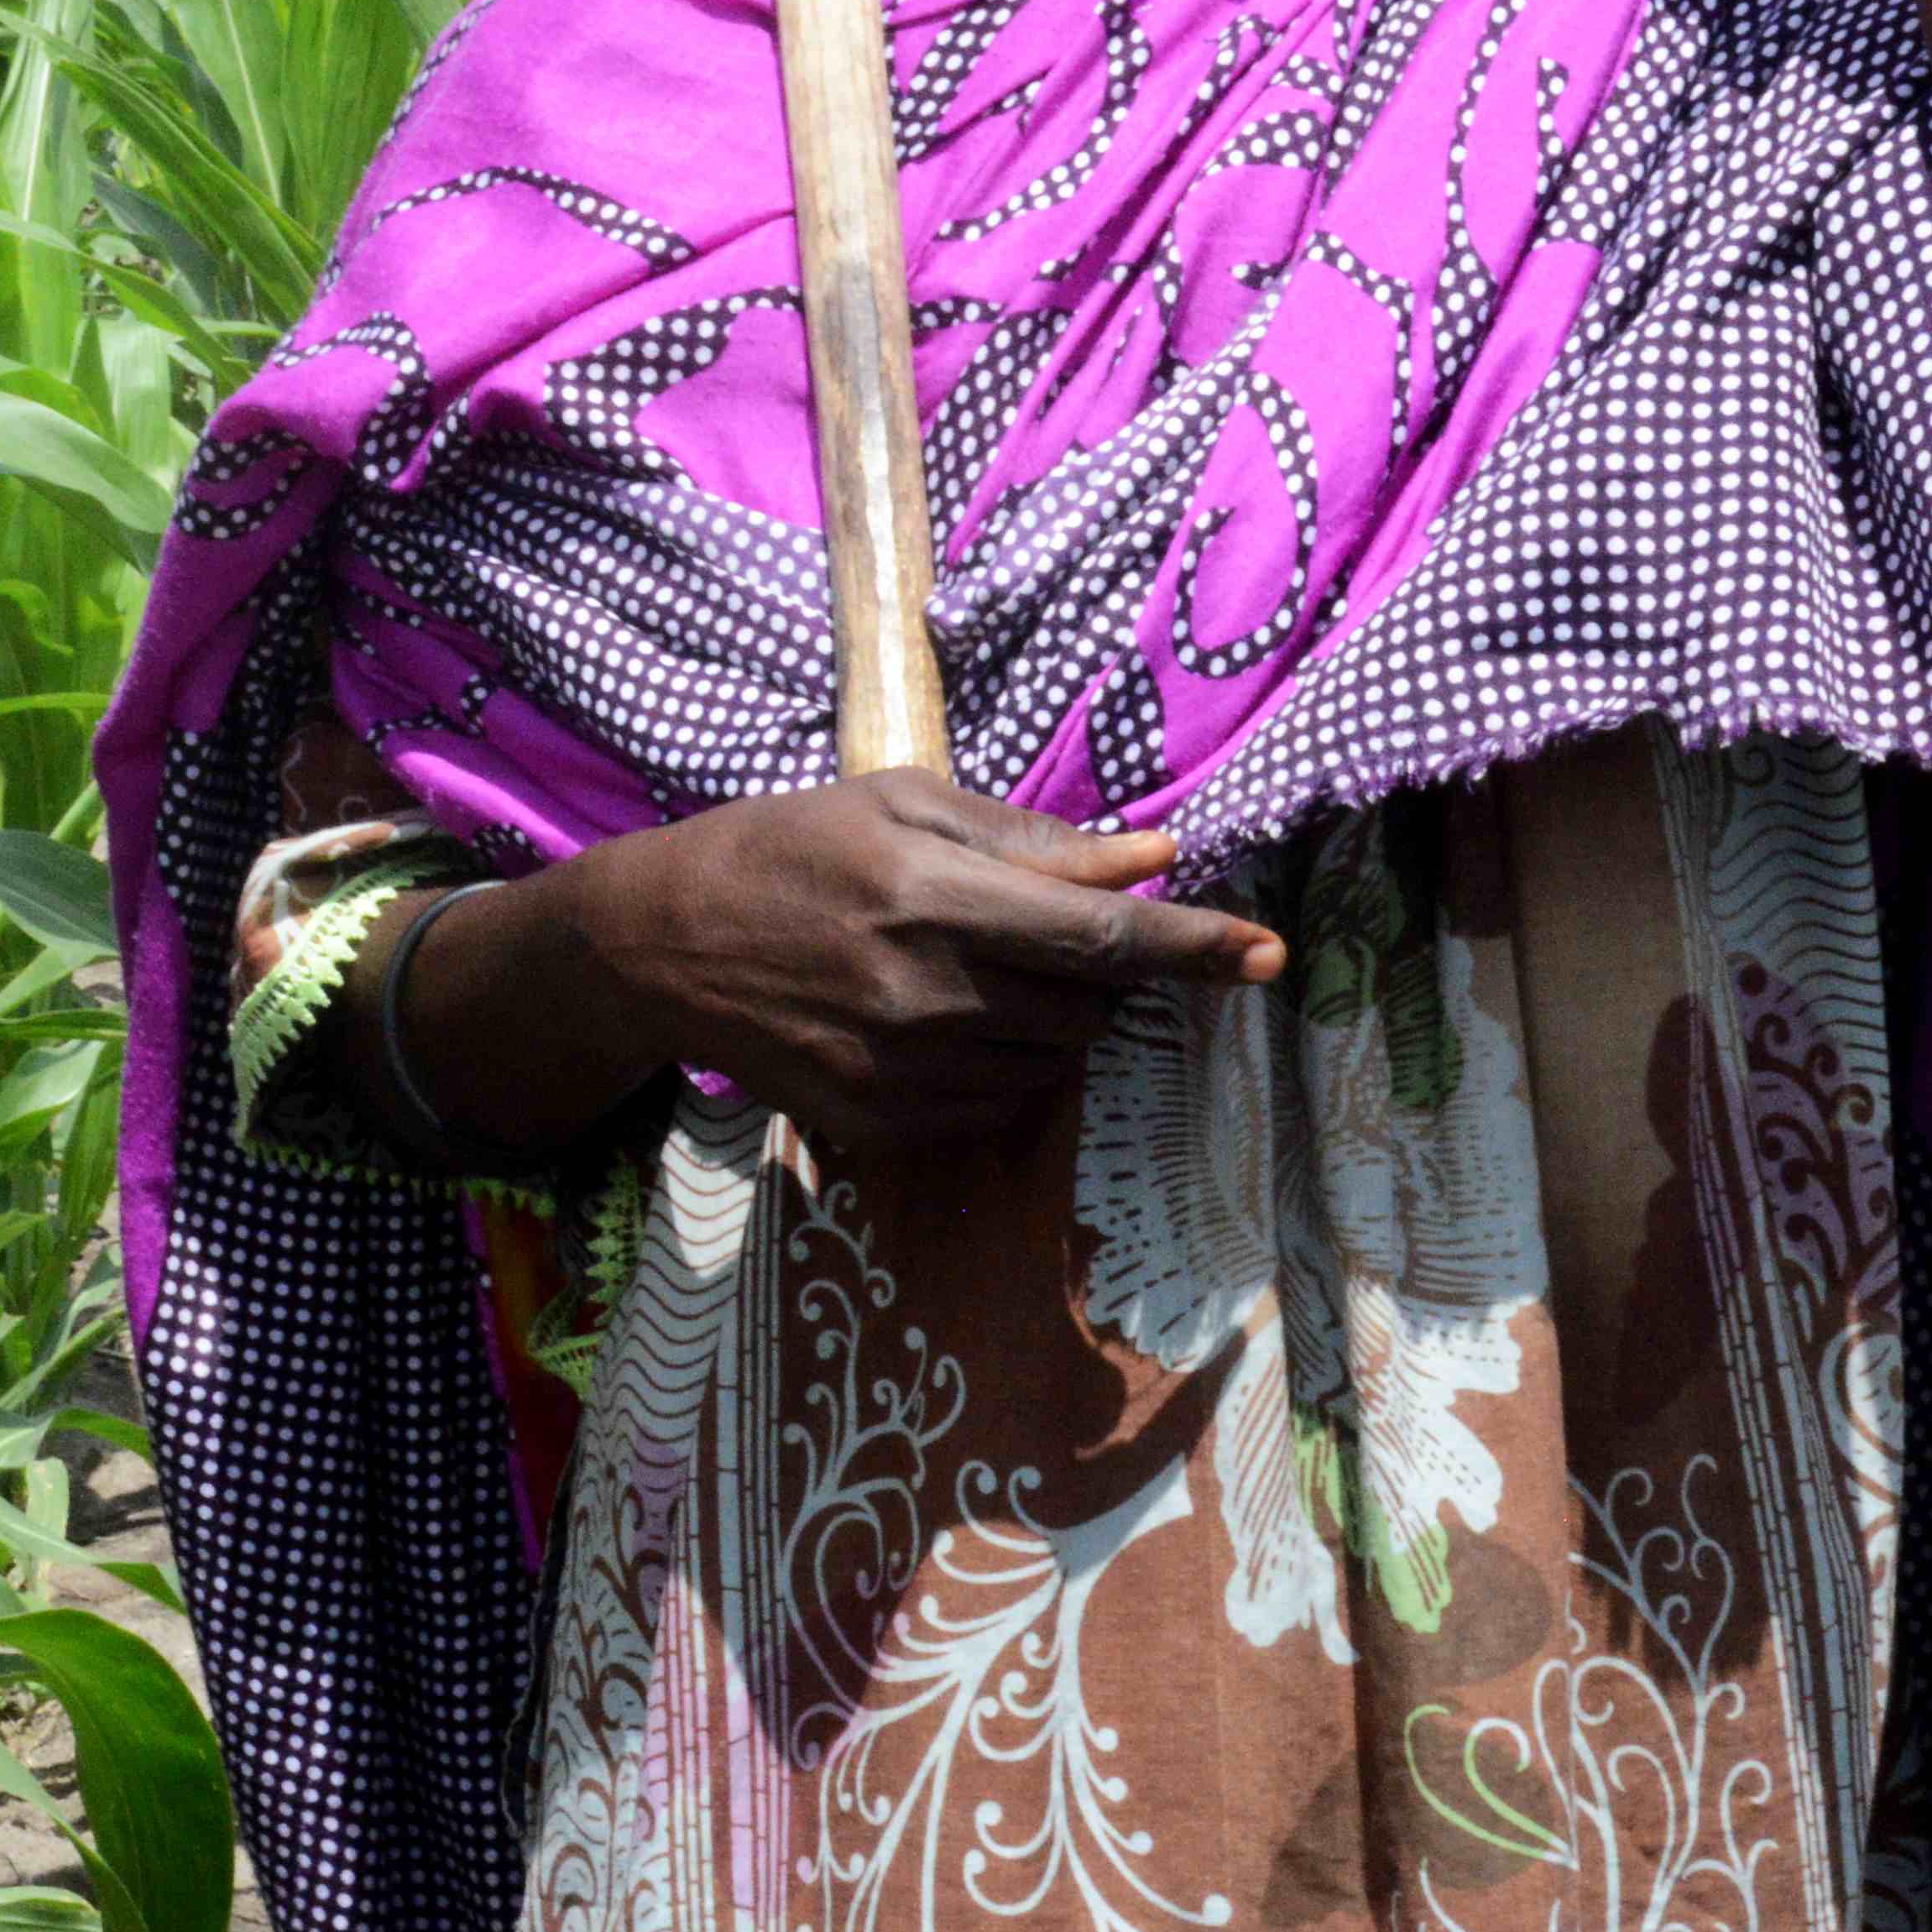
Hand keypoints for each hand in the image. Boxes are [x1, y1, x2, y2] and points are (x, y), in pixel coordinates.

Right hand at [405, 770, 1278, 1174]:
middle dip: (1104, 970)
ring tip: (976, 969)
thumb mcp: (899, 805)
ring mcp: (902, 1073)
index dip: (1196, 947)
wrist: (661, 946)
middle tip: (1045, 930)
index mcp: (930, 899)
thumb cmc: (788, 848)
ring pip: (1054, 1061)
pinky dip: (1005, 1066)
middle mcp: (924, 997)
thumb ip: (1031, 839)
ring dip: (1055, 1017)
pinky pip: (1000, 1107)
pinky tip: (944, 1022)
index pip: (1100, 937)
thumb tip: (1155, 855)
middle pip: (1090, 1005)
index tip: (1270, 953)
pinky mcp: (882, 1126)